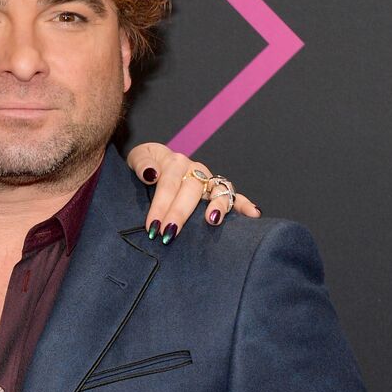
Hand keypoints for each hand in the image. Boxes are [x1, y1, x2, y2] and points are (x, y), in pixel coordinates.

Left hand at [127, 143, 260, 241]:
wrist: (157, 163)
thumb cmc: (147, 165)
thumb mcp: (138, 157)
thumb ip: (142, 163)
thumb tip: (151, 174)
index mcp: (174, 162)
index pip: (169, 184)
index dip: (160, 205)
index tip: (152, 227)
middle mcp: (195, 170)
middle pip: (191, 190)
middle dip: (180, 213)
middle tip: (169, 234)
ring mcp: (209, 180)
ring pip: (217, 190)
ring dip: (217, 206)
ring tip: (212, 220)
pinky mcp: (218, 190)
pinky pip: (234, 196)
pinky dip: (245, 204)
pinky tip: (253, 215)